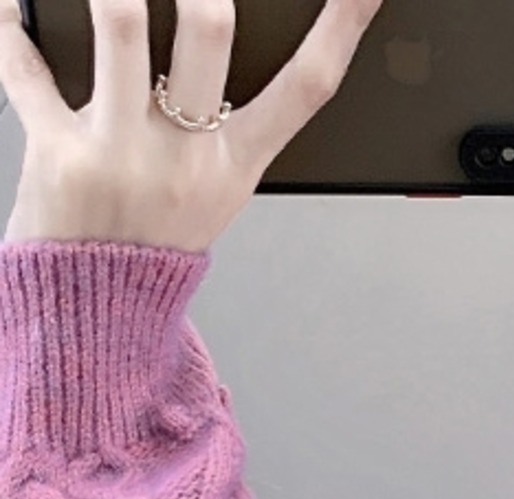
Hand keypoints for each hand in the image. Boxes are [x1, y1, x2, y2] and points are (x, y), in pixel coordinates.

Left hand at [0, 0, 384, 252]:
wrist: (97, 312)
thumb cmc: (154, 244)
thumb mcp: (211, 191)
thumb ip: (221, 124)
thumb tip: (214, 36)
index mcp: (235, 166)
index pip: (306, 89)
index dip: (341, 27)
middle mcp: (185, 156)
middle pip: (210, 30)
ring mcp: (122, 152)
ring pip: (119, 24)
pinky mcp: (58, 151)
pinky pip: (24, 66)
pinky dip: (10, 25)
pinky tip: (12, 7)